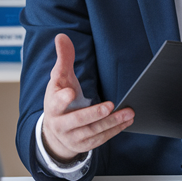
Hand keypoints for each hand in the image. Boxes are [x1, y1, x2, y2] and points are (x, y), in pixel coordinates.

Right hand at [42, 33, 133, 161]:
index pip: (55, 102)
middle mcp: (60, 123)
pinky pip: (101, 138)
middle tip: (109, 106)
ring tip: (128, 112)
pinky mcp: (84, 145)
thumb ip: (63, 59)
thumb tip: (62, 36)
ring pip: (93, 130)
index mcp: (53, 105)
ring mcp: (72, 136)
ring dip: (111, 122)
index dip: (62, 98)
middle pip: (77, 120)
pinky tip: (127, 121)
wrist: (55, 132)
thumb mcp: (59, 80)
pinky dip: (115, 130)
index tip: (70, 92)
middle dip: (93, 113)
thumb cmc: (60, 100)